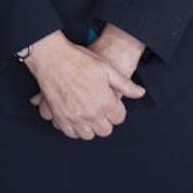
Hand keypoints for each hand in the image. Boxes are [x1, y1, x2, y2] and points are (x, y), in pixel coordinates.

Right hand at [22, 31, 145, 139]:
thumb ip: (125, 84)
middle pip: (105, 130)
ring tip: (87, 112)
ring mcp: (74, 118)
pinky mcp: (60, 118)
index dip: (116, 109)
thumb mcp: (107, 68)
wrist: (52, 58)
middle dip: (105, 119)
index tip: (110, 101)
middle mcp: (91, 114)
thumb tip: (140, 93)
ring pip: (88, 134)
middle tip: (99, 106)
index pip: (119, 118)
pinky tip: (76, 116)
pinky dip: (74, 128)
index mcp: (105, 103)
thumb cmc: (79, 60)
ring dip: (90, 126)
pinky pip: (71, 133)